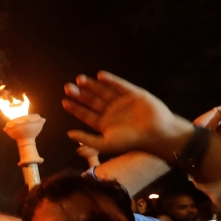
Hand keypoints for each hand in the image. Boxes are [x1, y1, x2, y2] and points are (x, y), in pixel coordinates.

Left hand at [63, 71, 193, 158]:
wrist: (156, 134)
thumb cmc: (131, 141)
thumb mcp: (105, 143)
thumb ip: (86, 139)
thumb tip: (69, 134)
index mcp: (105, 124)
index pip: (86, 114)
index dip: (75, 108)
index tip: (64, 101)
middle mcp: (112, 112)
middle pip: (92, 101)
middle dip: (80, 94)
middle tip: (67, 87)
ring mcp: (122, 102)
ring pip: (103, 91)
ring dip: (92, 85)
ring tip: (79, 80)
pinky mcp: (134, 94)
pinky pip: (120, 85)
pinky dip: (110, 80)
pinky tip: (100, 76)